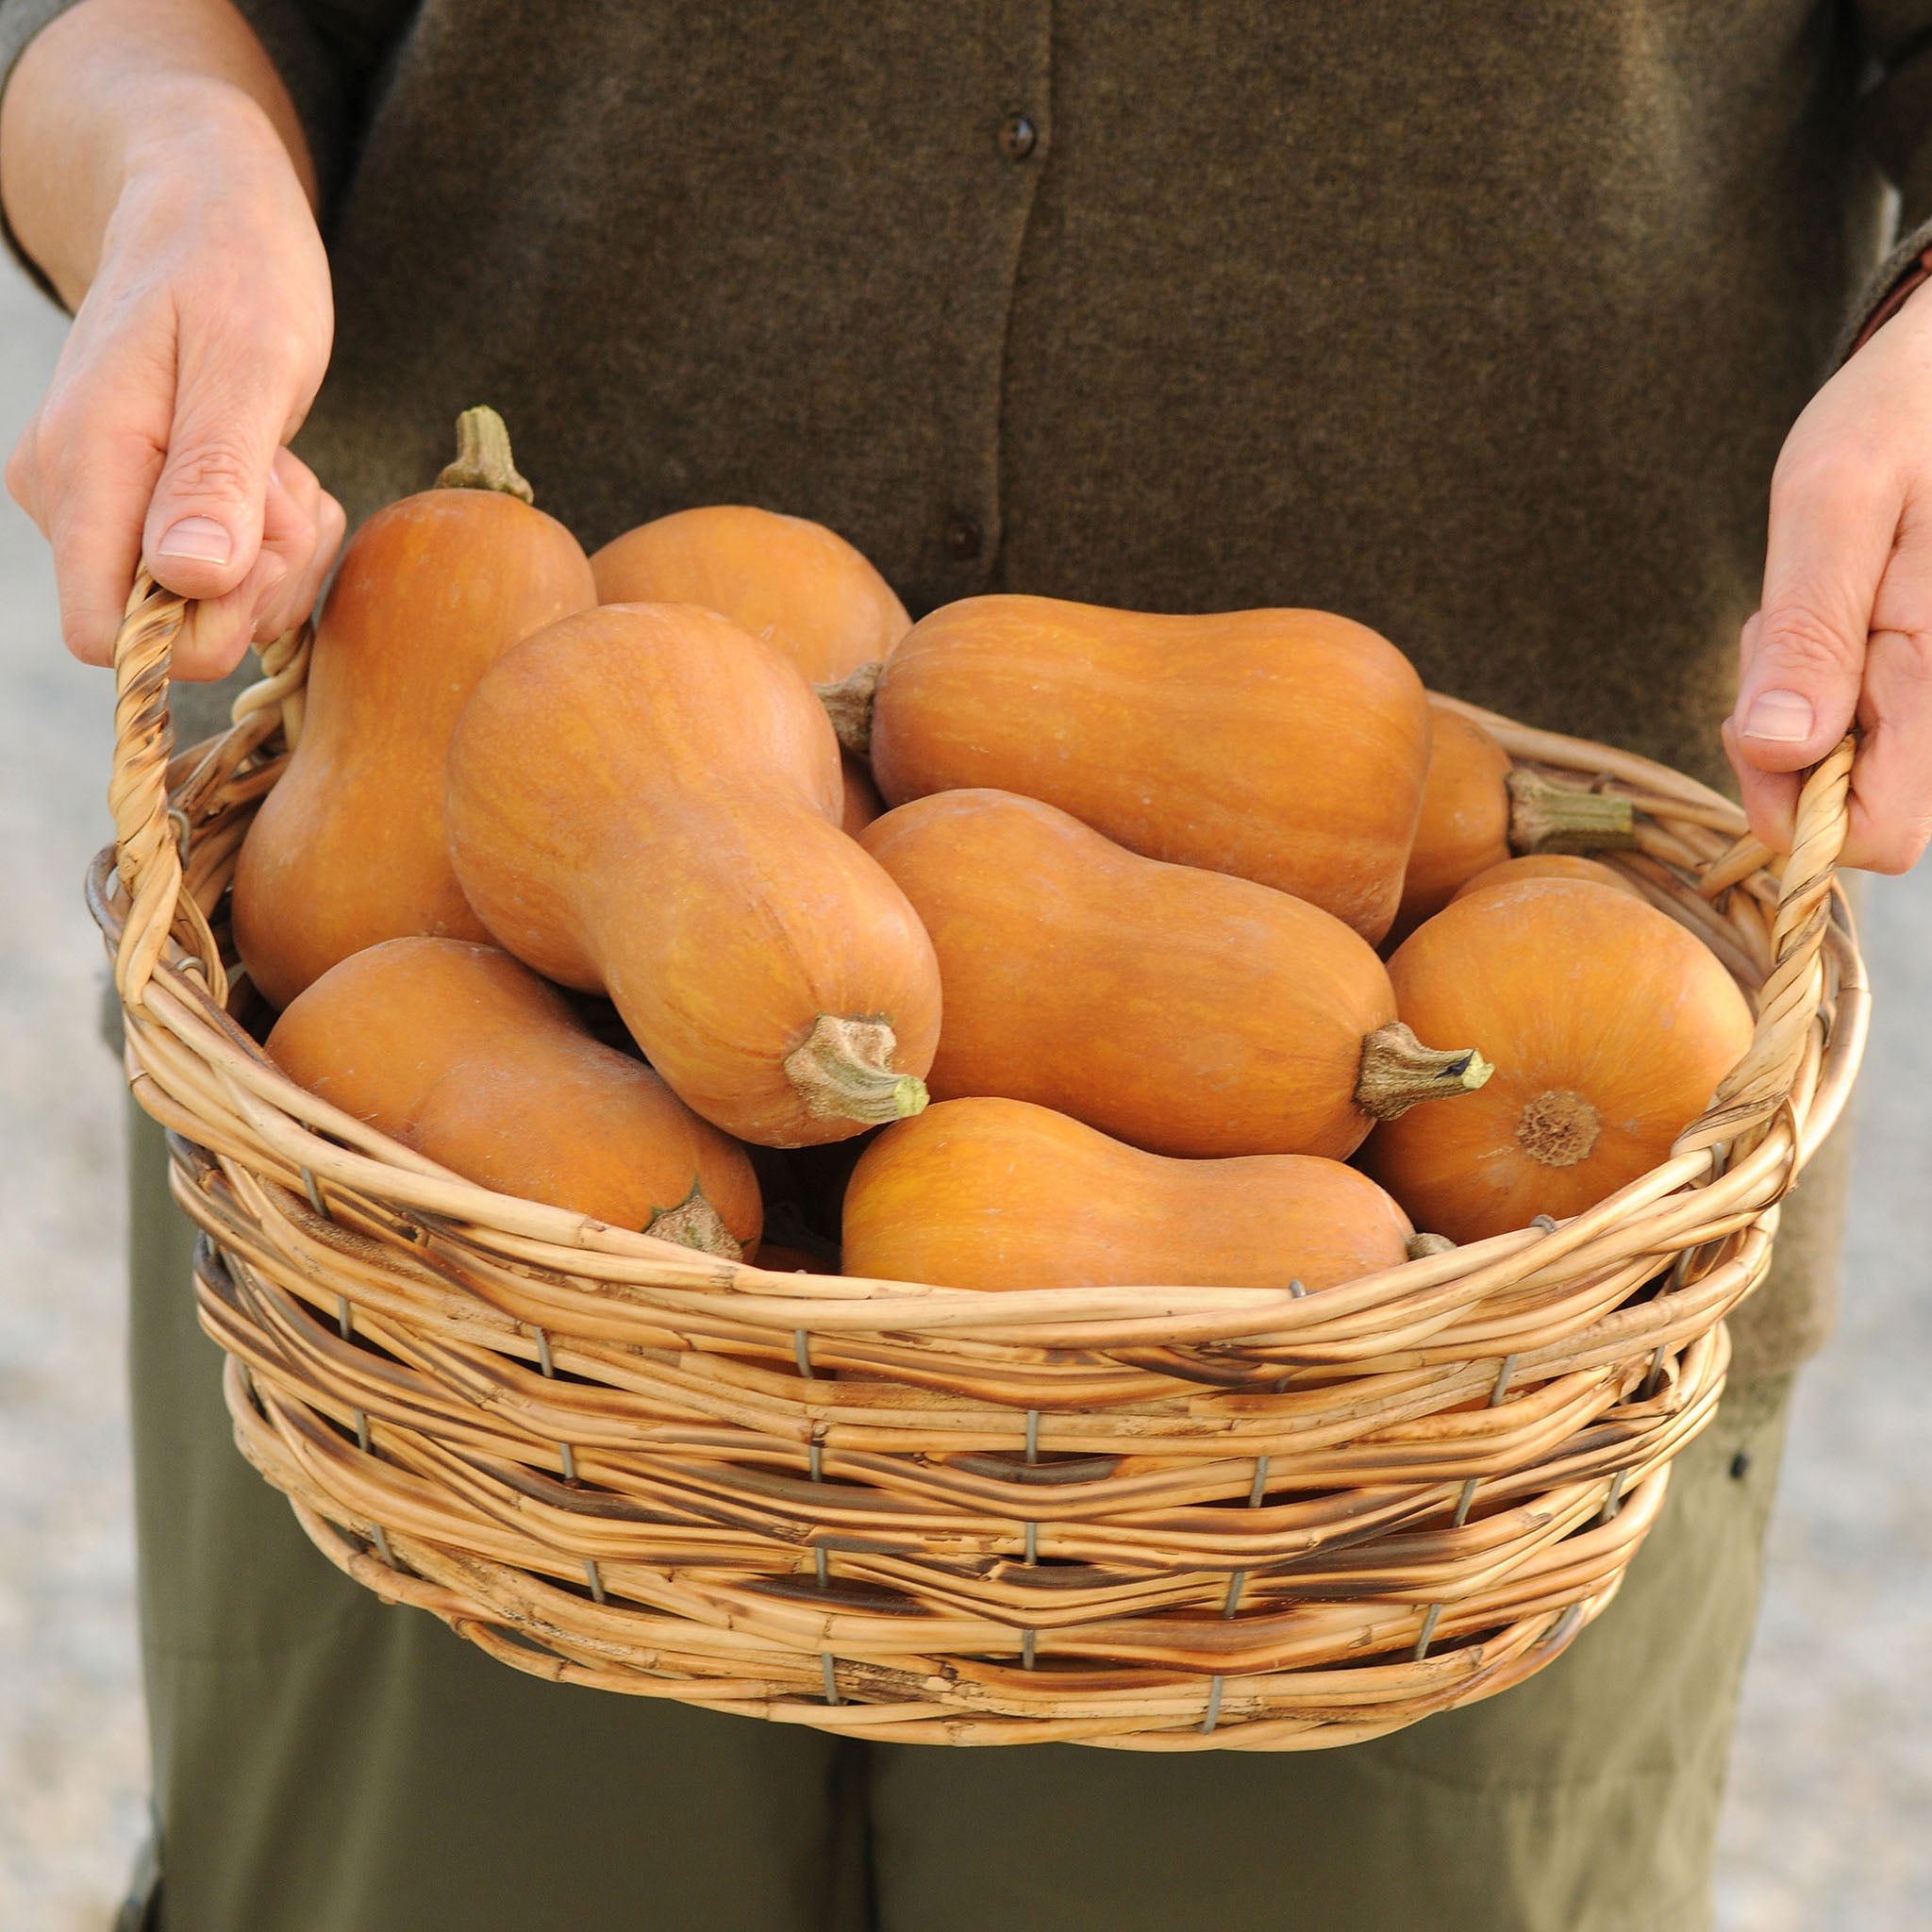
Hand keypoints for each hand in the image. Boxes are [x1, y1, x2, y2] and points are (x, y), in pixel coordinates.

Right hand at [5, 89, 339, 678]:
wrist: (208, 213)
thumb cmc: (232, 268)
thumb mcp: (247, 364)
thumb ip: (216, 476)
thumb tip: (187, 578)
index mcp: (81, 469)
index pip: (110, 636)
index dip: (201, 627)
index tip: (260, 550)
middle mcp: (72, 500)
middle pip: (178, 633)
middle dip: (259, 580)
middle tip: (286, 486)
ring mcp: (106, 508)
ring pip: (212, 609)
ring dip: (278, 556)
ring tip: (282, 466)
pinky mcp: (144, 511)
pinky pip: (225, 580)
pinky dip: (274, 544)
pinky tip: (277, 475)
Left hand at [1725, 276, 1931, 873]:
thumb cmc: (1899, 418)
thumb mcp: (1830, 502)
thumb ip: (1809, 632)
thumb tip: (1783, 751)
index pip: (1876, 837)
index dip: (1796, 805)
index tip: (1765, 718)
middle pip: (1867, 812)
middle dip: (1800, 746)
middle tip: (1788, 630)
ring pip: (1867, 767)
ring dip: (1815, 705)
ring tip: (1822, 600)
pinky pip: (1878, 722)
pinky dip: (1835, 681)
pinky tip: (1842, 608)